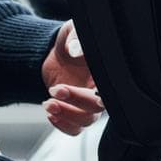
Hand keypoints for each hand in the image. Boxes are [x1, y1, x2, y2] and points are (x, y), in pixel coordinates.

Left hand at [40, 20, 103, 135]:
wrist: (55, 53)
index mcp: (107, 72)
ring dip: (66, 115)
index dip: (102, 94)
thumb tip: (76, 49)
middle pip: (97, 107)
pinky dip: (63, 125)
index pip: (112, 88)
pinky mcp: (75, 112)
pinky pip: (75, 128)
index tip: (90, 91)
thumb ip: (76, 38)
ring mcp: (88, 104)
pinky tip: (50, 113)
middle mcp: (101, 91)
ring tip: (48, 103)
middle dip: (77, 101)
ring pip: (86, 120)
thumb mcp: (73, 32)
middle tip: (56, 90)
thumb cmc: (70, 40)